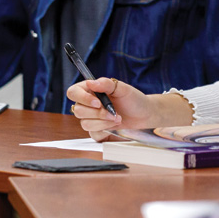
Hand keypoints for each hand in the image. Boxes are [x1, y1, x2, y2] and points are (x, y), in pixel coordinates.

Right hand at [67, 80, 192, 141]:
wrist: (145, 115)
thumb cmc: (134, 99)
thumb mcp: (123, 88)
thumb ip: (107, 84)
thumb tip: (90, 83)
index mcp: (91, 90)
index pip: (73, 92)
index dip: (82, 98)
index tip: (98, 102)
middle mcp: (88, 105)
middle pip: (78, 110)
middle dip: (98, 113)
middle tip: (114, 112)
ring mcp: (92, 119)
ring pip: (85, 124)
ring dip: (103, 122)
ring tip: (118, 118)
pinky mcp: (97, 131)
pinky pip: (93, 134)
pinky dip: (105, 130)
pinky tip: (115, 126)